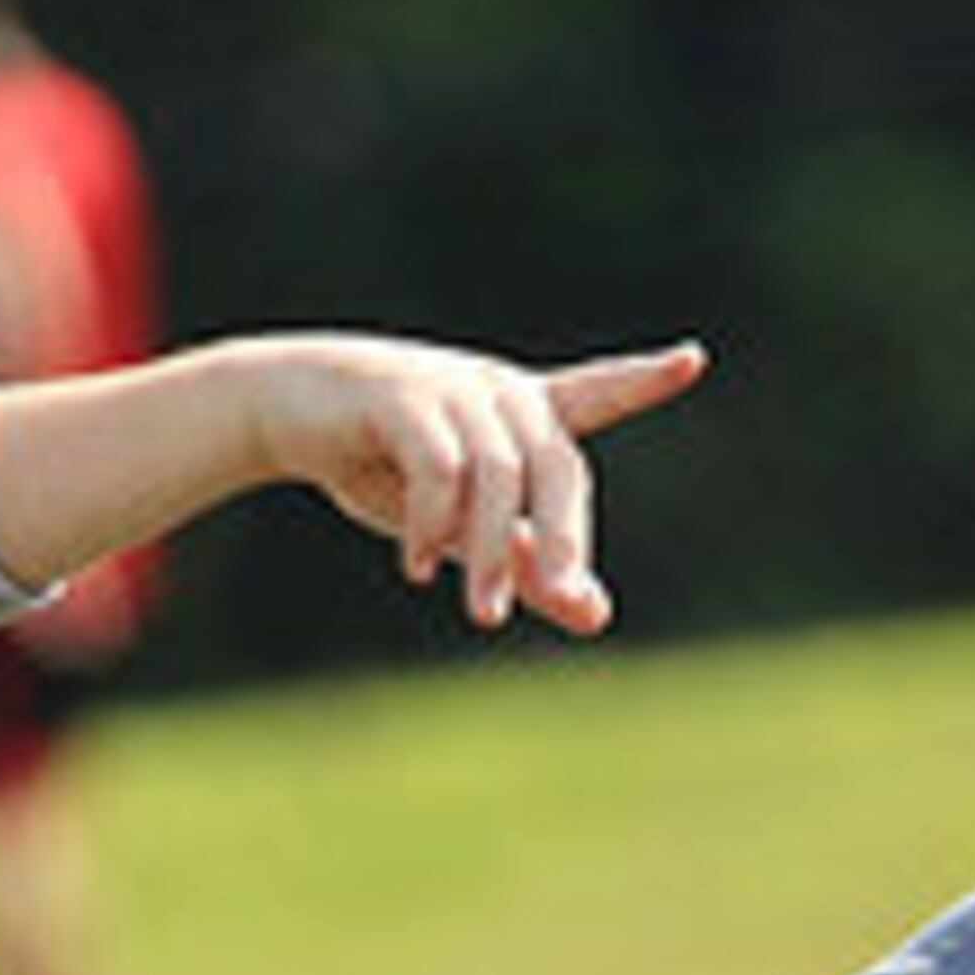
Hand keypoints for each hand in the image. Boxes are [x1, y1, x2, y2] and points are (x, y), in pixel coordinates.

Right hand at [241, 335, 707, 632]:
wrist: (282, 408)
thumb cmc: (382, 464)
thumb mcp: (461, 527)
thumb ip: (527, 567)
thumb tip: (596, 615)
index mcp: (523, 412)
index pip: (597, 392)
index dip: (643, 380)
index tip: (692, 359)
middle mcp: (499, 394)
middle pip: (558, 467)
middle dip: (562, 540)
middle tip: (561, 600)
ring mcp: (451, 390)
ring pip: (500, 479)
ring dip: (490, 553)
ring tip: (480, 614)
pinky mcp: (402, 399)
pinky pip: (440, 470)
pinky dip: (430, 525)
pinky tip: (414, 566)